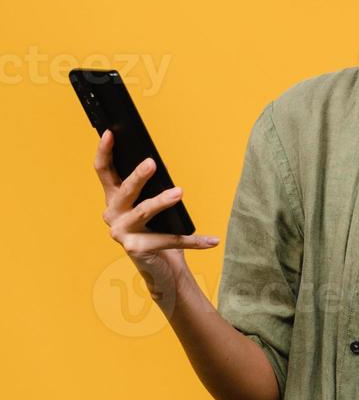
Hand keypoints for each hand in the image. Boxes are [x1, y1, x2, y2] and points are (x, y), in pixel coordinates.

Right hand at [94, 128, 219, 315]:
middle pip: (124, 190)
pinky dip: (194, 241)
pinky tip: (212, 240)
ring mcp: (122, 234)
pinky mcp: (137, 249)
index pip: (104, 171)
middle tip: (152, 162)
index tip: (111, 132)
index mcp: (114, 198)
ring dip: (162, 201)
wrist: (161, 267)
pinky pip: (169, 240)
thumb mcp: (152, 204)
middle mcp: (113, 215)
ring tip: (179, 192)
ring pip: (143, 212)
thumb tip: (158, 162)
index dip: (104, 151)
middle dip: (137, 176)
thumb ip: (150, 186)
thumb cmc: (157, 228)